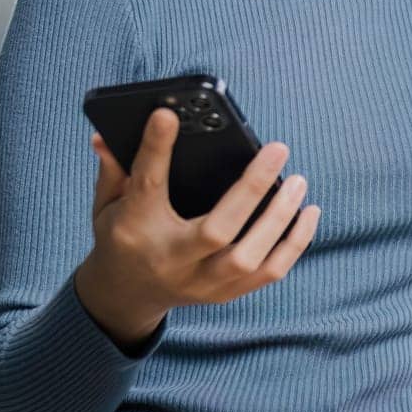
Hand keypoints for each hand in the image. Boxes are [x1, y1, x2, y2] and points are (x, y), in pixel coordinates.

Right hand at [75, 108, 322, 349]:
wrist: (125, 296)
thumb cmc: (122, 236)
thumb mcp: (106, 203)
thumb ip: (113, 169)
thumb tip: (103, 134)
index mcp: (136, 229)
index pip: (147, 185)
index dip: (156, 148)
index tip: (169, 115)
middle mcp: (172, 260)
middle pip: (217, 230)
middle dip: (252, 188)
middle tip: (278, 149)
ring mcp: (201, 284)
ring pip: (250, 258)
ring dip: (281, 219)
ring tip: (298, 182)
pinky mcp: (225, 294)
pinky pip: (269, 273)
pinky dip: (294, 243)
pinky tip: (308, 213)